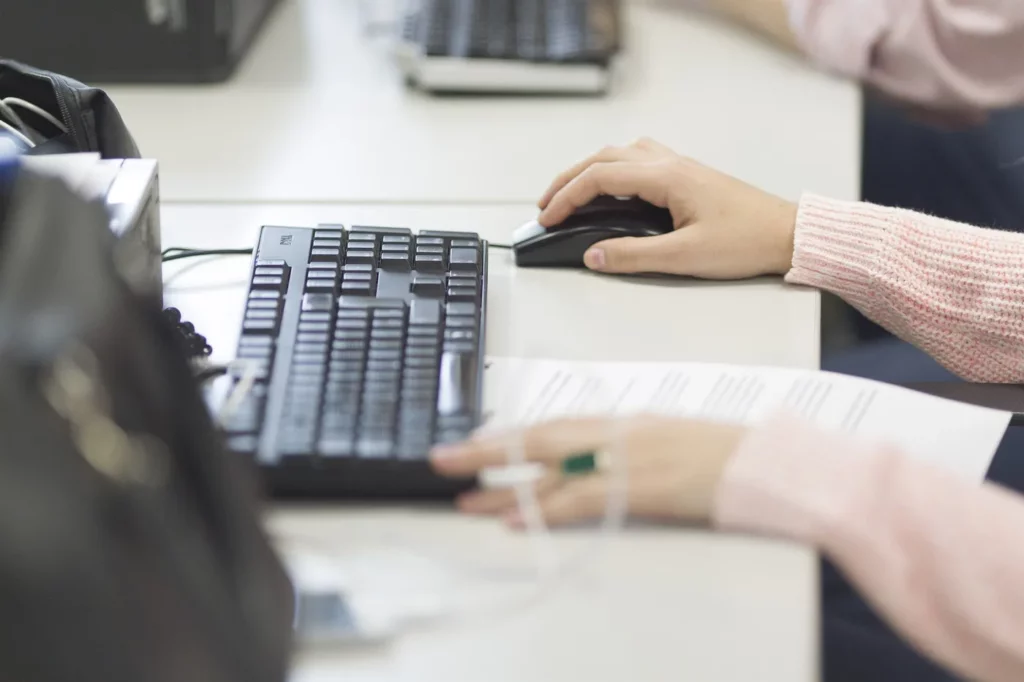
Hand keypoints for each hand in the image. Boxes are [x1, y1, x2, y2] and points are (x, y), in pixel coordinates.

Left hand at [430, 416, 745, 527]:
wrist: (765, 465)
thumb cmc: (723, 453)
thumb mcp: (667, 437)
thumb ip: (625, 445)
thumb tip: (589, 459)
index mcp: (624, 420)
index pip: (554, 425)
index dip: (512, 433)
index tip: (478, 441)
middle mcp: (618, 434)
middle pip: (539, 439)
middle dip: (489, 451)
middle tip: (446, 459)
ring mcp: (627, 461)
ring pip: (551, 471)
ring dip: (504, 487)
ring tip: (465, 498)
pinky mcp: (639, 491)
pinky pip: (580, 501)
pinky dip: (544, 510)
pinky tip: (515, 518)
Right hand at [537, 138, 797, 277]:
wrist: (788, 234)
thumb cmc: (747, 242)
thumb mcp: (685, 257)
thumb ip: (634, 256)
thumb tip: (593, 256)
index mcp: (666, 177)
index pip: (600, 177)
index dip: (567, 197)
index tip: (547, 217)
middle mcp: (670, 164)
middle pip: (603, 158)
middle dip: (568, 180)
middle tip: (546, 205)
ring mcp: (680, 166)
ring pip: (620, 154)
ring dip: (589, 170)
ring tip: (570, 194)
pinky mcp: (688, 176)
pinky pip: (638, 159)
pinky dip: (612, 169)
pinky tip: (612, 188)